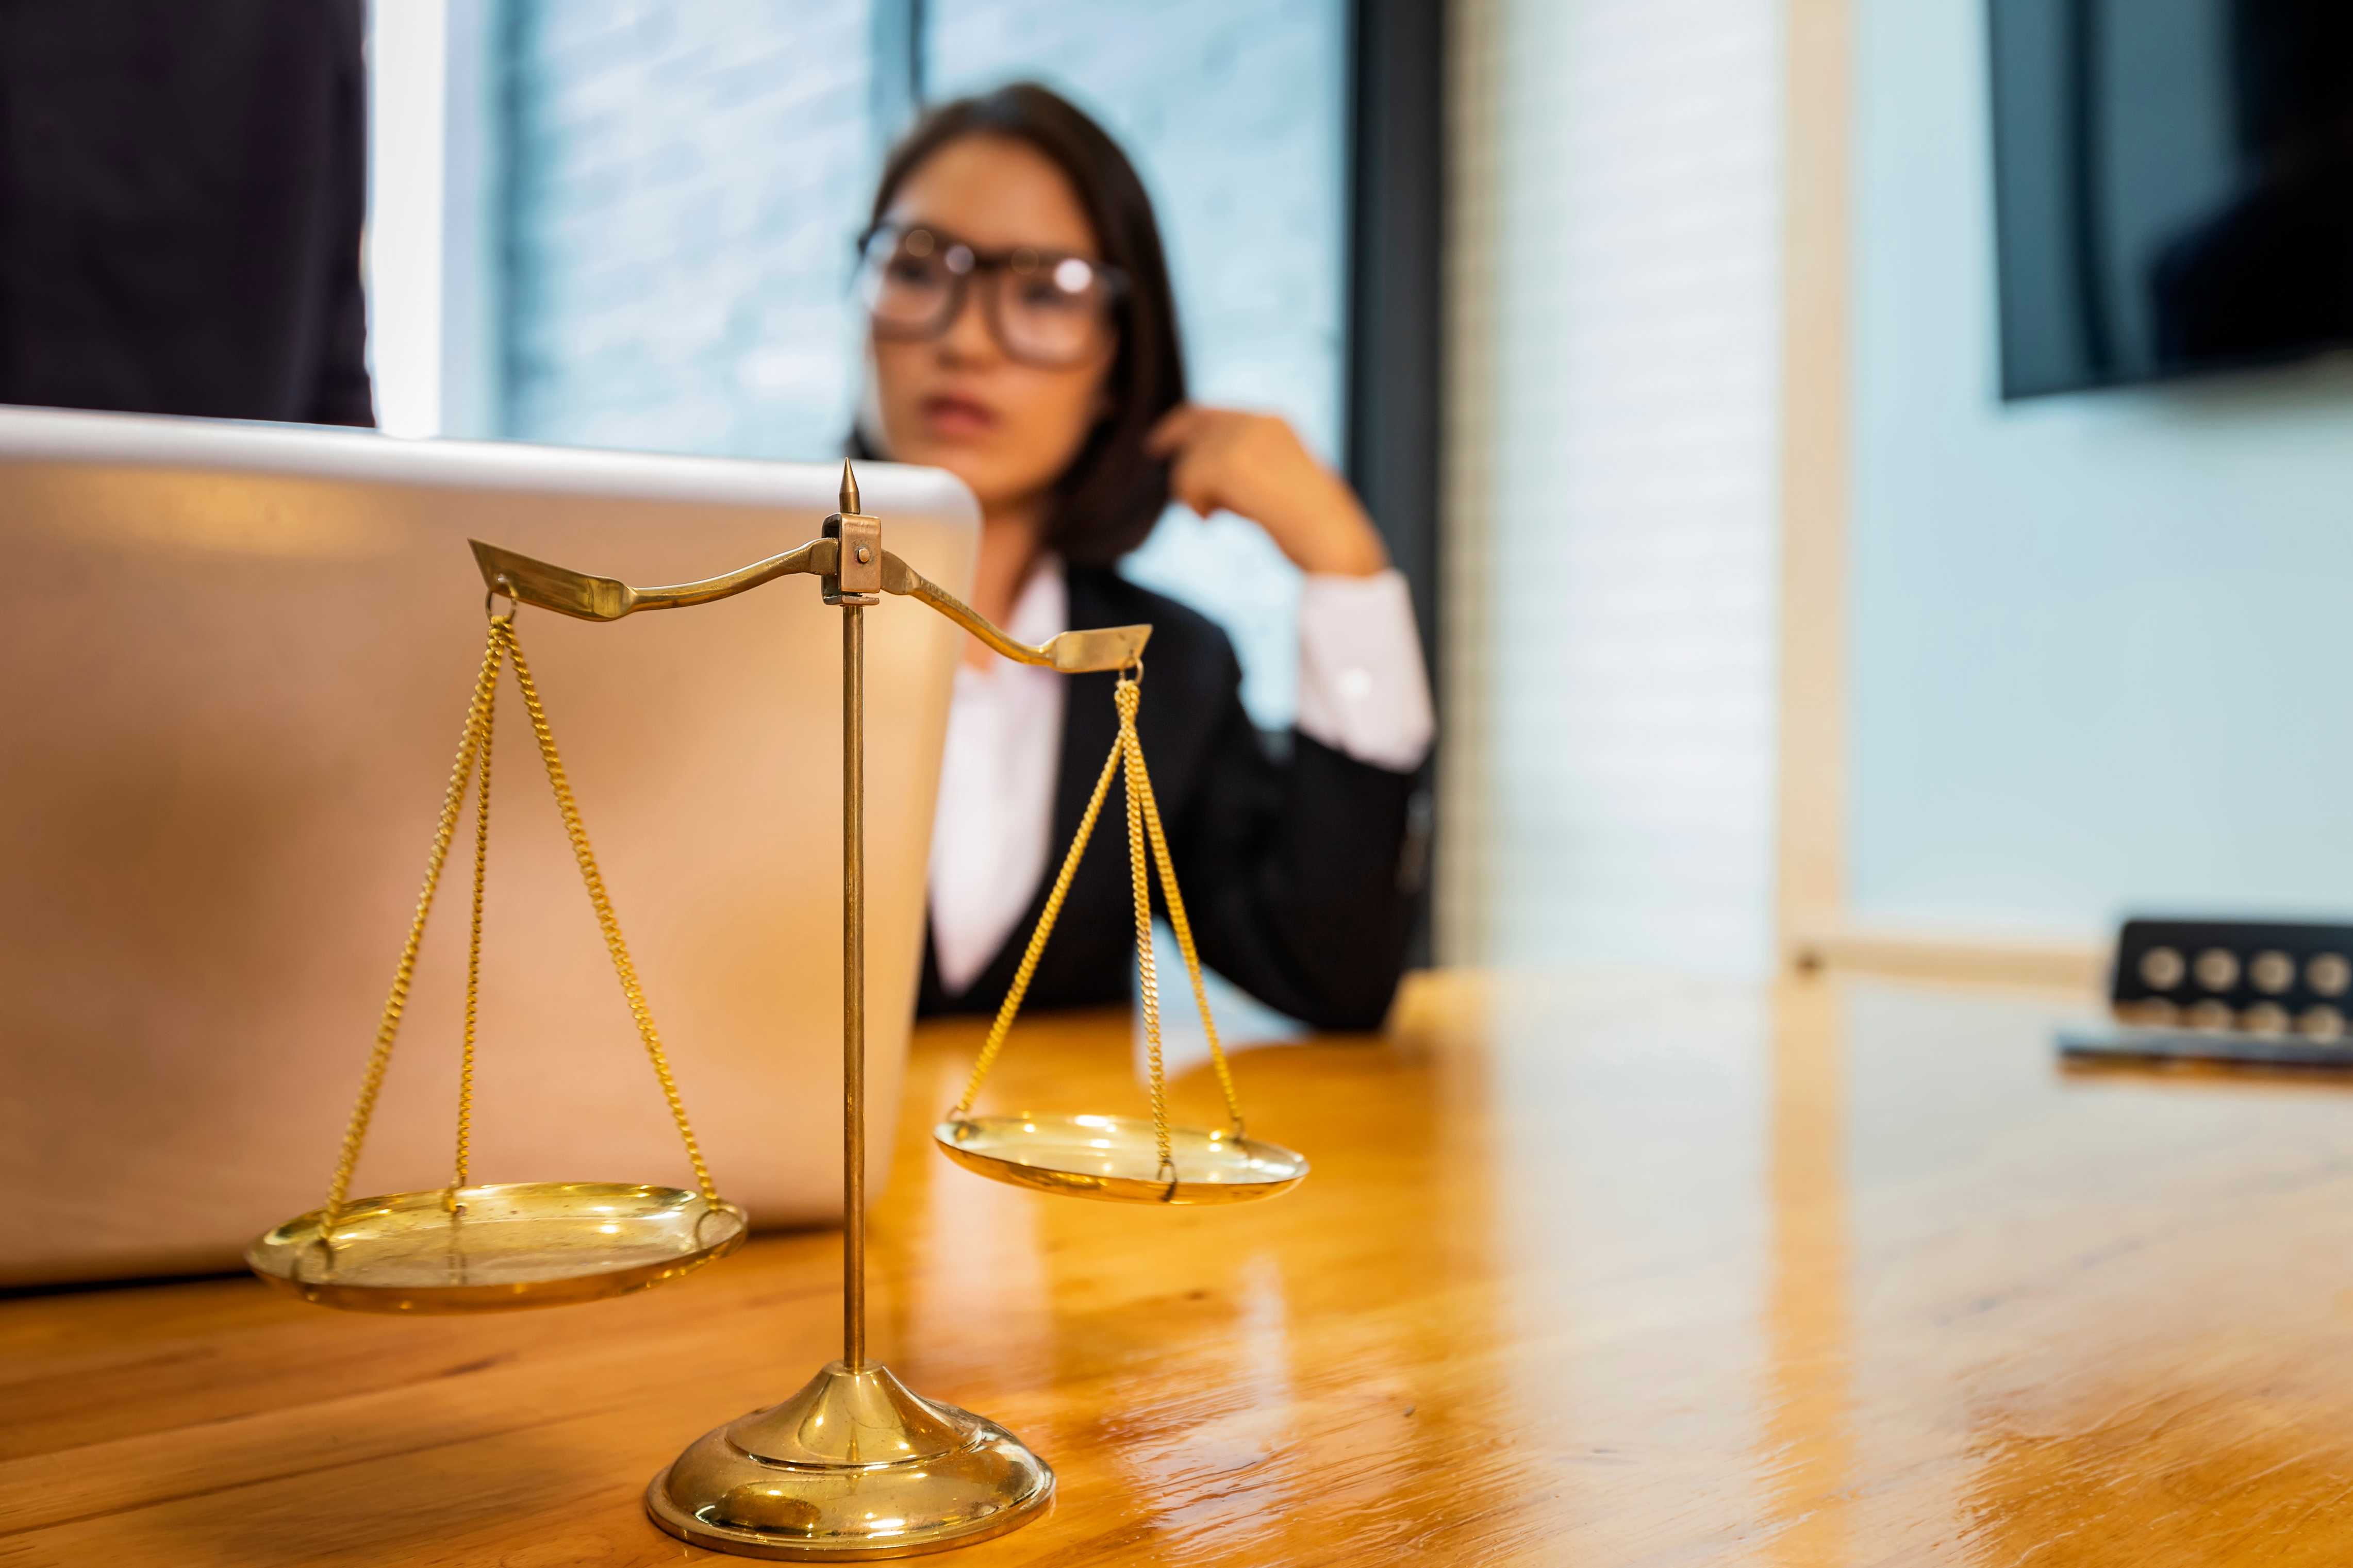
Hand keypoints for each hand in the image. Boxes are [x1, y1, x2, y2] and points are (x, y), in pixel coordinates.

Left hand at [1144, 405, 1388, 576]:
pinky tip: (1211, 520)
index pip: (1214, 413)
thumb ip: (1241, 472)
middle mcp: (1256, 421)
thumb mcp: (1274, 485)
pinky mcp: (1229, 461)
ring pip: (1189, 459)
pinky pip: (1186, 480)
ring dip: (1191, 492)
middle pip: (1193, 424)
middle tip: (1155, 454)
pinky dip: (1192, 504)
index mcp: (1273, 423)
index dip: (1184, 424)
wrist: (1329, 537)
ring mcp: (1243, 438)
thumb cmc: (1309, 525)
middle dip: (1174, 444)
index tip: (1161, 441)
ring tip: (1214, 516)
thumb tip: (1202, 484)